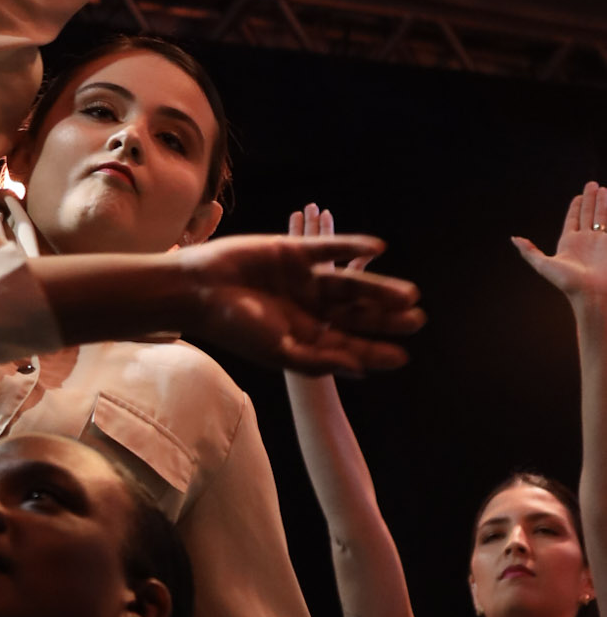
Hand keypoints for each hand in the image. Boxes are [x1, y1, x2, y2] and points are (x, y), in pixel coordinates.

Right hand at [177, 229, 421, 376]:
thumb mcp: (280, 352)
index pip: (348, 345)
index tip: (402, 357)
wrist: (200, 290)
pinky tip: (378, 249)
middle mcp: (310, 308)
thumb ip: (318, 361)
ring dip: (379, 288)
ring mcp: (305, 279)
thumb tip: (359, 369)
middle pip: (356, 314)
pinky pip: (330, 248)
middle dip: (385, 318)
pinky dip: (353, 247)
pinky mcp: (296, 251)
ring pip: (351, 283)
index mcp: (305, 335)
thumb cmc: (236, 327)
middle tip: (417, 320)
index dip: (375, 351)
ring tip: (409, 295)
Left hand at [513, 182, 606, 304]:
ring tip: (602, 188)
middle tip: (591, 184)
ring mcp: (599, 241)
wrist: (592, 293)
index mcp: (568, 243)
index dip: (575, 208)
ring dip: (601, 202)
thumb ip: (529, 251)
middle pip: (587, 214)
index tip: (578, 196)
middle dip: (589, 199)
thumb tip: (514, 239)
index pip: (573, 220)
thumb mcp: (543, 265)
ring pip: (601, 216)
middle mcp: (585, 240)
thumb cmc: (567, 282)